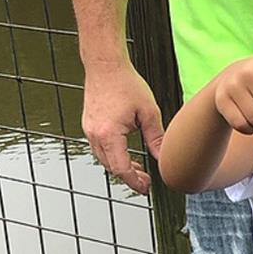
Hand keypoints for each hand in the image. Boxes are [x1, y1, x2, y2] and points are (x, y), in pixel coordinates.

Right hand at [82, 59, 163, 194]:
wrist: (105, 65)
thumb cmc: (126, 83)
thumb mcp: (148, 112)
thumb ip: (156, 137)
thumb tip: (163, 158)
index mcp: (109, 134)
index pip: (121, 168)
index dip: (134, 182)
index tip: (146, 188)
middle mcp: (95, 135)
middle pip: (111, 167)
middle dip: (129, 177)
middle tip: (146, 181)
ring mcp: (89, 130)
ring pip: (104, 159)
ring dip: (121, 166)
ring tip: (138, 169)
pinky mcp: (89, 125)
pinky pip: (100, 148)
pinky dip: (113, 155)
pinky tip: (126, 153)